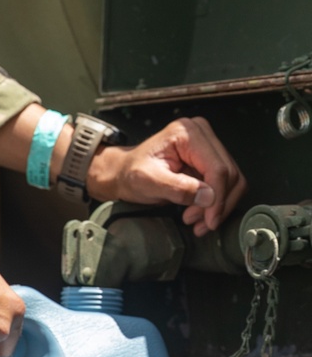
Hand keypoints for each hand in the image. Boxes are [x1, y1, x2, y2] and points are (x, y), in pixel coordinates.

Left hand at [85, 117, 245, 235]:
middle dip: (217, 204)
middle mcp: (201, 134)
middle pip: (229, 174)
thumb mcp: (148, 182)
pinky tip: (200, 215)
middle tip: (200, 223)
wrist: (123, 174)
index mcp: (187, 133)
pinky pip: (225, 185)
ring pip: (233, 181)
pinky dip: (217, 204)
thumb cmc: (130, 173)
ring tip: (197, 221)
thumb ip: (177, 188)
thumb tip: (208, 196)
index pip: (217, 168)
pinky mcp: (209, 160)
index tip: (209, 219)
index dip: (217, 197)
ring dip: (218, 206)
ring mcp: (207, 147)